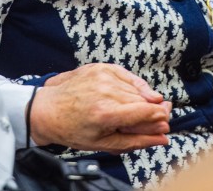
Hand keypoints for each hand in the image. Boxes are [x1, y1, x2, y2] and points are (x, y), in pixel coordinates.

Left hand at [28, 63, 171, 152]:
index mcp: (106, 113)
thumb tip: (162, 138)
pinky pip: (128, 76)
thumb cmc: (73, 129)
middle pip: (145, 100)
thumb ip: (136, 141)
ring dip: (144, 100)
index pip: (146, 111)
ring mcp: (103, 76)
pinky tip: (137, 94)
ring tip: (137, 111)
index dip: (160, 118)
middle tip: (156, 120)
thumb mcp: (103, 144)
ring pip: (138, 89)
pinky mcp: (101, 67)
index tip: (165, 124)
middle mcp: (106, 91)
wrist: (47, 109)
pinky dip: (136, 86)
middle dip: (154, 111)